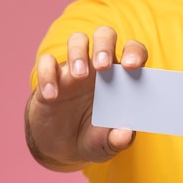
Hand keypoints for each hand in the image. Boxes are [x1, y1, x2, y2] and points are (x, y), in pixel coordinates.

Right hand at [25, 26, 147, 170]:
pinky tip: (52, 96)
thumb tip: (125, 134)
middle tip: (102, 66)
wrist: (63, 147)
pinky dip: (48, 75)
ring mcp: (75, 69)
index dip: (134, 53)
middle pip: (105, 36)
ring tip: (79, 76)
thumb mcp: (108, 144)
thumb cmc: (95, 138)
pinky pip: (47, 62)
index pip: (133, 53)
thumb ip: (118, 139)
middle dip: (104, 45)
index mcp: (122, 79)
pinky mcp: (51, 77)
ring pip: (77, 40)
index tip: (132, 66)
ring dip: (78, 53)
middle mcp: (100, 68)